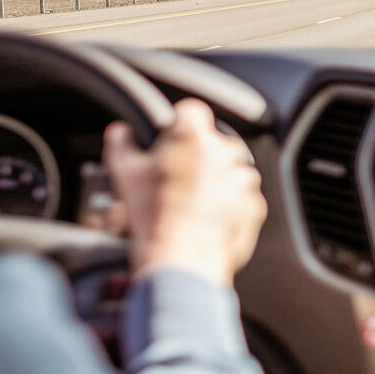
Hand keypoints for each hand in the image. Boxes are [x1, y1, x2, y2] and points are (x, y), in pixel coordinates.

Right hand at [102, 99, 265, 287]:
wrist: (180, 261)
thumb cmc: (153, 216)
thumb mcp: (125, 174)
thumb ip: (121, 144)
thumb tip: (120, 133)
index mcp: (193, 135)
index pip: (190, 112)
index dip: (177, 126)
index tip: (169, 142)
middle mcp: (225, 151)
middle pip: (211, 142)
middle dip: (196, 157)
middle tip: (175, 180)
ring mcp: (243, 179)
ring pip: (228, 171)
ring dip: (213, 181)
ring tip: (189, 204)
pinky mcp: (254, 206)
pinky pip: (241, 198)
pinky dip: (227, 206)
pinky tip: (204, 220)